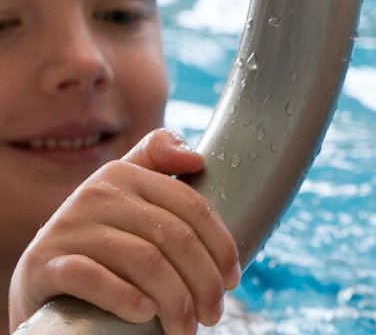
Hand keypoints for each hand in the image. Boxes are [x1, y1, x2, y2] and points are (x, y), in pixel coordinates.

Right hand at [9, 128, 240, 334]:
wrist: (42, 277)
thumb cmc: (103, 241)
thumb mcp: (129, 197)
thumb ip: (159, 165)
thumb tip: (196, 158)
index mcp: (125, 174)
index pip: (191, 205)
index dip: (220, 244)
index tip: (232, 278)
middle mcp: (96, 192)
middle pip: (174, 236)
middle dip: (204, 281)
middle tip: (213, 314)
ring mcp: (68, 226)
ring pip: (144, 260)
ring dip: (175, 301)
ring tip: (187, 328)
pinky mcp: (44, 263)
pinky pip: (91, 277)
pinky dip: (124, 297)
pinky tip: (145, 315)